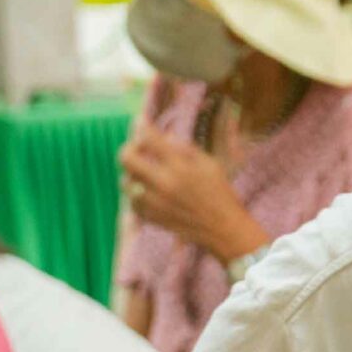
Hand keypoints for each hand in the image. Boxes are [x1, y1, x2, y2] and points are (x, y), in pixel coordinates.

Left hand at [120, 125, 267, 263]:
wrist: (225, 231)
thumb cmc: (221, 195)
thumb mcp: (210, 165)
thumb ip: (185, 148)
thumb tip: (163, 136)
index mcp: (180, 167)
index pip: (149, 138)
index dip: (141, 125)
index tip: (140, 121)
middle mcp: (164, 183)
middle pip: (126, 158)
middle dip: (130, 149)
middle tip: (139, 150)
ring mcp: (155, 202)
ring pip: (126, 181)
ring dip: (134, 175)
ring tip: (148, 175)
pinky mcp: (151, 218)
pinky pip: (132, 201)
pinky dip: (139, 196)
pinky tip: (153, 194)